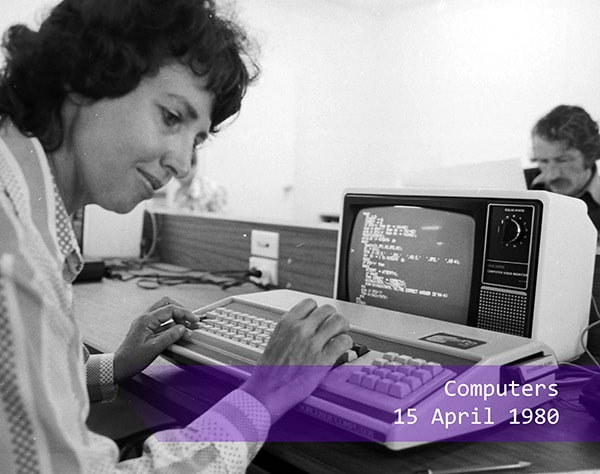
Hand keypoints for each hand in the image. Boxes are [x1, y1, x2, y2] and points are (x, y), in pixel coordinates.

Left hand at [113, 296, 198, 382]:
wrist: (119, 366)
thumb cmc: (131, 359)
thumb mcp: (154, 349)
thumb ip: (170, 337)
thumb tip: (182, 328)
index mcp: (146, 320)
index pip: (170, 309)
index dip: (185, 313)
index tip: (194, 320)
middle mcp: (144, 318)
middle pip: (166, 303)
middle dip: (180, 309)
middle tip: (189, 319)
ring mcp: (144, 322)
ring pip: (163, 310)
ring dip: (176, 316)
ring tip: (184, 326)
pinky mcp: (146, 328)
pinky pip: (161, 320)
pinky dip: (170, 323)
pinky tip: (175, 332)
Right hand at [240, 299, 352, 421]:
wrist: (266, 391)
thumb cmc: (268, 370)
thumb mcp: (276, 340)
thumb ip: (291, 329)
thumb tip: (305, 325)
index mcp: (287, 323)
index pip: (310, 303)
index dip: (317, 310)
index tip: (320, 318)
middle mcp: (301, 329)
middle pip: (327, 310)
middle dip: (332, 317)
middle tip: (333, 327)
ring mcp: (313, 343)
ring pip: (339, 322)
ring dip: (342, 328)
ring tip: (341, 335)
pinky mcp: (323, 359)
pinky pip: (344, 341)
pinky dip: (346, 343)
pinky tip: (342, 348)